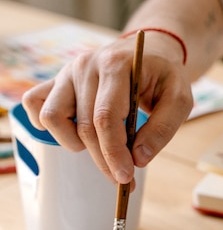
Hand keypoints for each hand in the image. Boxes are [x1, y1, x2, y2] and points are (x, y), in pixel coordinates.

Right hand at [22, 35, 192, 184]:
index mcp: (116, 65)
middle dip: (103, 160)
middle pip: (84, 126)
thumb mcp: (180, 99)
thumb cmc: (163, 76)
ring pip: (52, 118)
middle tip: (123, 178)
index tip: (126, 177)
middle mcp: (86, 65)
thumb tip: (139, 159)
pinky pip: (35, 105)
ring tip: (100, 145)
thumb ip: (163, 128)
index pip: (106, 117)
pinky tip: (75, 132)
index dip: (114, 153)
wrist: (148, 51)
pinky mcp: (56, 80)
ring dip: (73, 142)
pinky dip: (50, 126)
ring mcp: (67, 71)